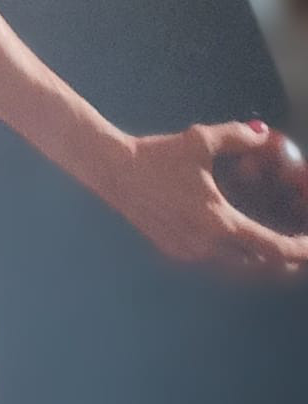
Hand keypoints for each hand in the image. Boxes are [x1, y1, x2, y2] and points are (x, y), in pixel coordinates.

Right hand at [102, 119, 307, 272]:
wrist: (113, 170)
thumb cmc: (156, 154)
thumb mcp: (199, 140)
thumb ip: (236, 137)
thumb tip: (262, 134)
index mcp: (218, 221)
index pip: (272, 248)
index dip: (299, 250)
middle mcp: (207, 246)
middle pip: (260, 267)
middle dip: (285, 261)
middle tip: (300, 248)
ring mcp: (190, 253)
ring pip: (238, 268)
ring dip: (259, 260)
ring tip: (274, 247)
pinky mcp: (176, 252)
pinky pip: (216, 262)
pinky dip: (234, 256)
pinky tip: (234, 239)